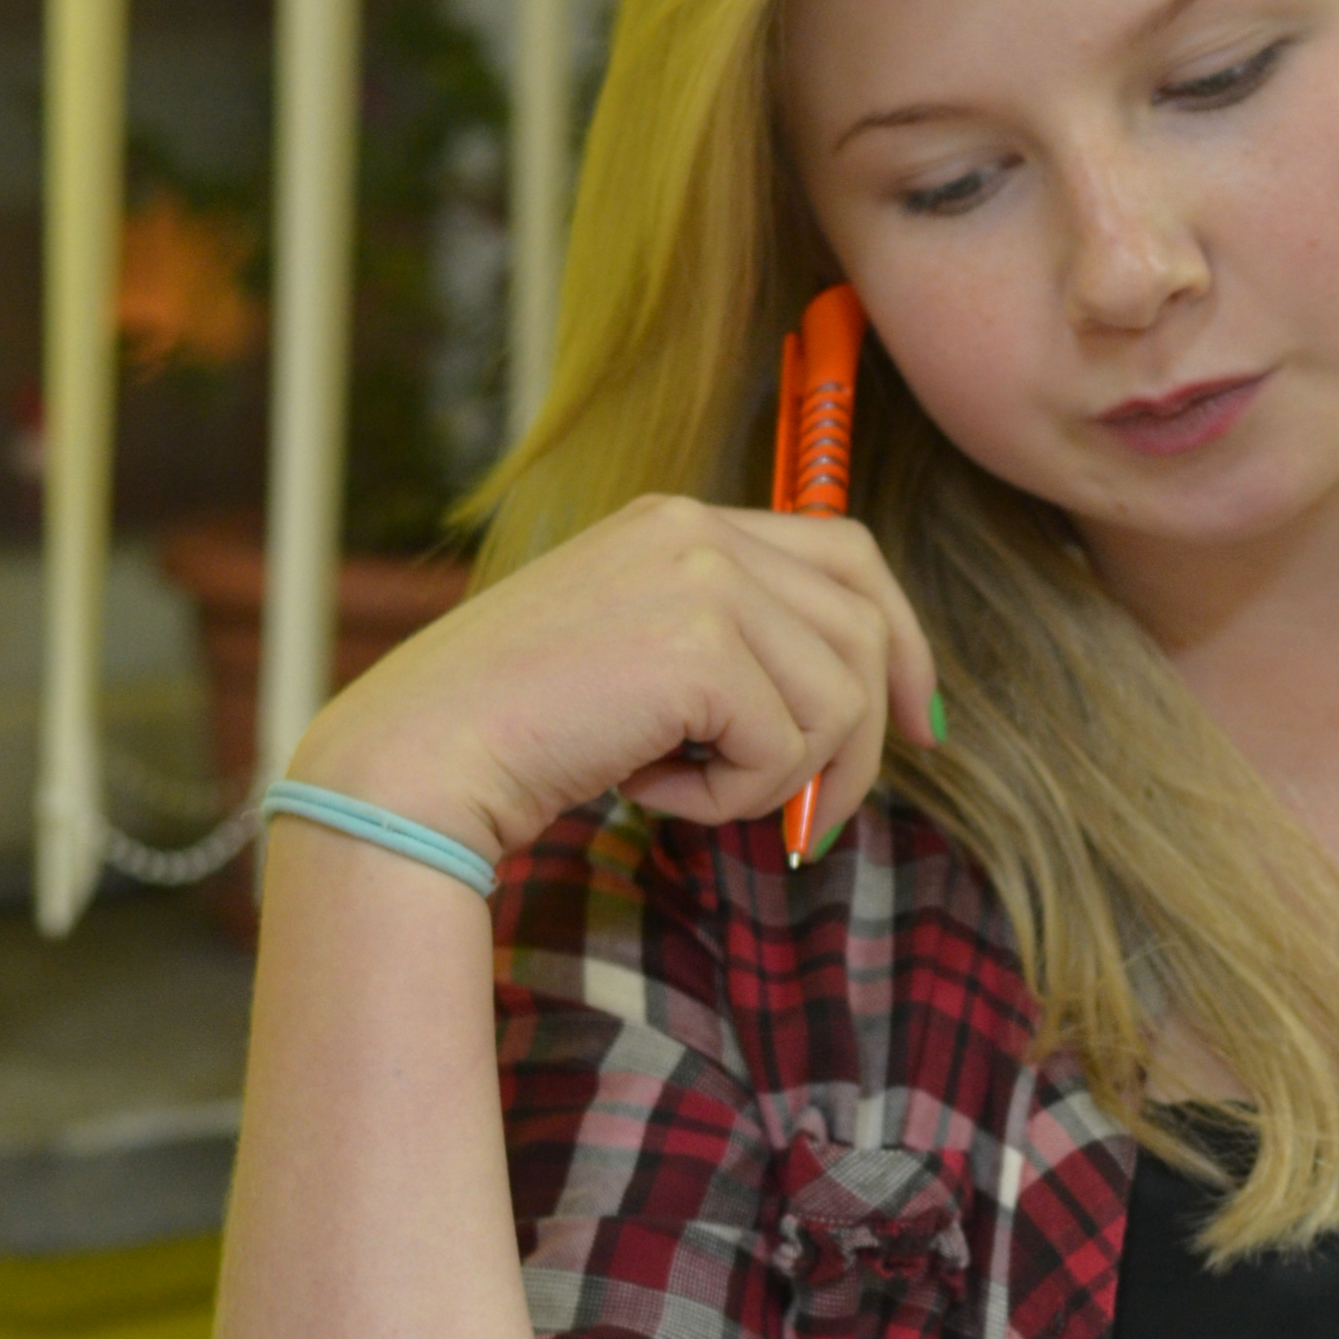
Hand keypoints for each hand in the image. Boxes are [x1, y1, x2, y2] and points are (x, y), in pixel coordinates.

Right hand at [291, 498, 940, 869]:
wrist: (420, 757)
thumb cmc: (515, 732)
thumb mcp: (635, 662)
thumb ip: (731, 652)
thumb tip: (854, 713)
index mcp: (681, 520)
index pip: (848, 552)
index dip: (901, 638)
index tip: (918, 723)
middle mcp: (698, 529)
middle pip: (864, 625)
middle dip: (865, 737)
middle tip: (814, 818)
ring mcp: (701, 576)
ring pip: (836, 699)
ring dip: (778, 779)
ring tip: (684, 793)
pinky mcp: (699, 643)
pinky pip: (785, 748)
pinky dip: (732, 800)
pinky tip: (652, 793)